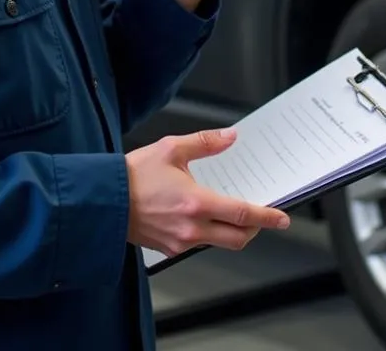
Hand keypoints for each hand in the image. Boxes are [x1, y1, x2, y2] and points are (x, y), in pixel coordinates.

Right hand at [125, 128, 289, 257]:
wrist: (102, 201)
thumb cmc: (133, 176)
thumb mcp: (171, 148)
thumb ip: (205, 142)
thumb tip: (231, 136)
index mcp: (196, 203)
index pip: (242, 215)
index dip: (267, 217)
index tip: (282, 218)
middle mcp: (191, 228)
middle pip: (237, 238)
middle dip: (255, 229)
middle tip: (263, 217)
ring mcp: (180, 242)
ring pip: (219, 243)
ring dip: (233, 231)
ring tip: (235, 213)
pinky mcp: (168, 249)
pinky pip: (199, 244)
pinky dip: (210, 233)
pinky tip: (206, 217)